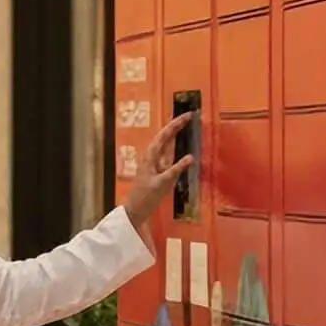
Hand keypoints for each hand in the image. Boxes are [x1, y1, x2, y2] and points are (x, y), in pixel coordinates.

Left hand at [123, 111, 194, 228]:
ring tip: (186, 126)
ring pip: (166, 144)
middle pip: (165, 136)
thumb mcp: (162, 184)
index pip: (165, 135)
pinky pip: (168, 155)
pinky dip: (175, 149)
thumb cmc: (146, 197)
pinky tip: (181, 148)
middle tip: (190, 116)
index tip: (188, 115)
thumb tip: (190, 157)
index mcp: (151, 156)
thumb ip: (176, 170)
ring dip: (175, 135)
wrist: (135, 210)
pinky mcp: (157, 170)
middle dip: (176, 125)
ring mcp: (154, 163)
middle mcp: (151, 156)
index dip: (176, 124)